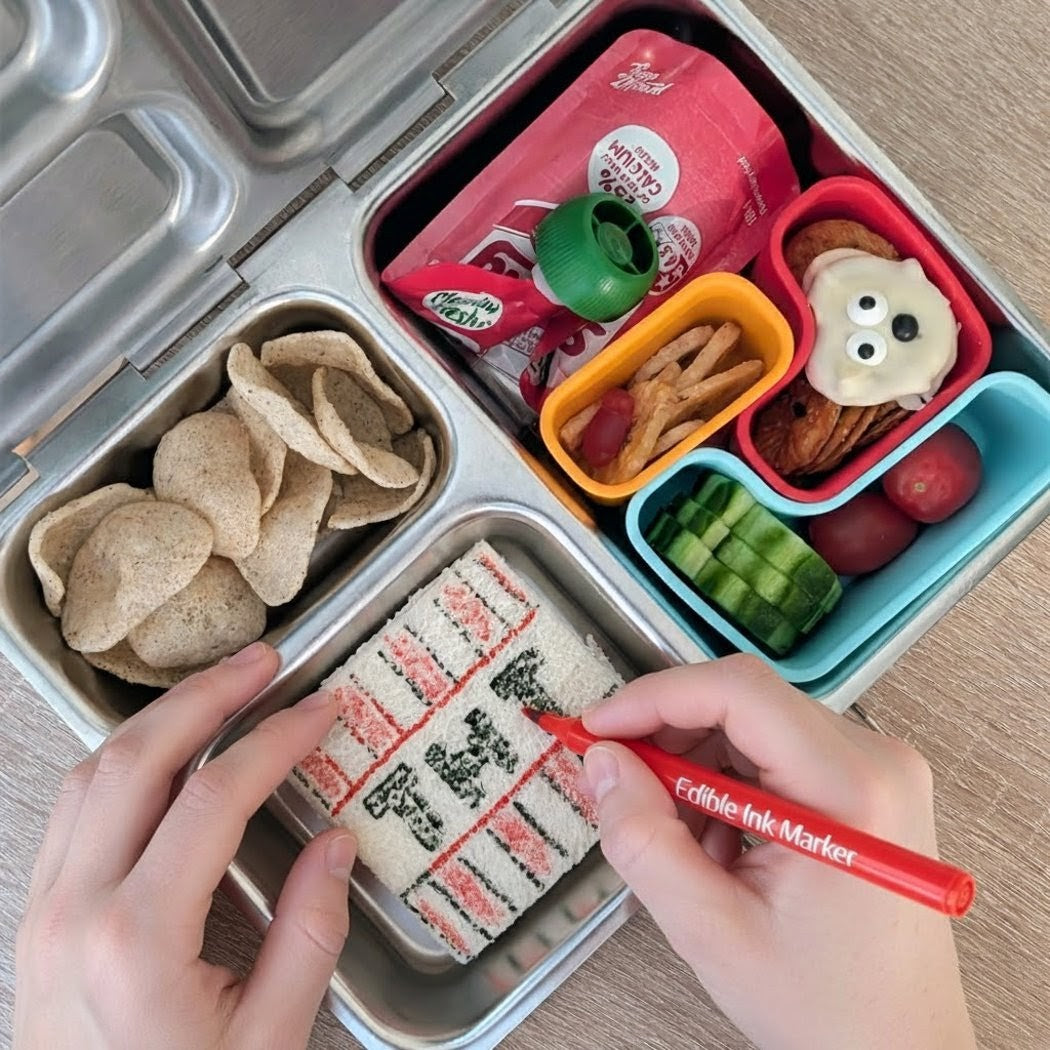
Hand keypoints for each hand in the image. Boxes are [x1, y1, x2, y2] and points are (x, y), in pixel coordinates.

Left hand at [15, 642, 354, 1049]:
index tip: (319, 709)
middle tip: (263, 661)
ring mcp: (44, 910)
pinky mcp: (37, 918)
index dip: (275, 739)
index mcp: (137, 939)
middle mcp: (75, 909)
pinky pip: (73, 808)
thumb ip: (309, 936)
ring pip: (93, 772)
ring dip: (160, 719)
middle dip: (207, 695)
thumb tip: (335, 845)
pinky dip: (123, 760)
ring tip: (219, 691)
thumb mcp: (268, 1043)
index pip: (214, 797)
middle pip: (139, 758)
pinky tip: (164, 753)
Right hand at [582, 655, 974, 1049]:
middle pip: (745, 702)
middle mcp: (875, 758)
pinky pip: (774, 752)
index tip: (596, 727)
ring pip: (753, 724)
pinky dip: (725, 782)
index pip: (740, 692)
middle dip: (668, 733)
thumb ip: (645, 841)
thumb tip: (600, 762)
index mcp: (852, 786)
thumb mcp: (713, 931)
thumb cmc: (828, 1007)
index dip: (656, 697)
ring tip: (676, 835)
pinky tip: (715, 843)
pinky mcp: (864, 783)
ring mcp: (875, 767)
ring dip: (694, 763)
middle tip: (617, 780)